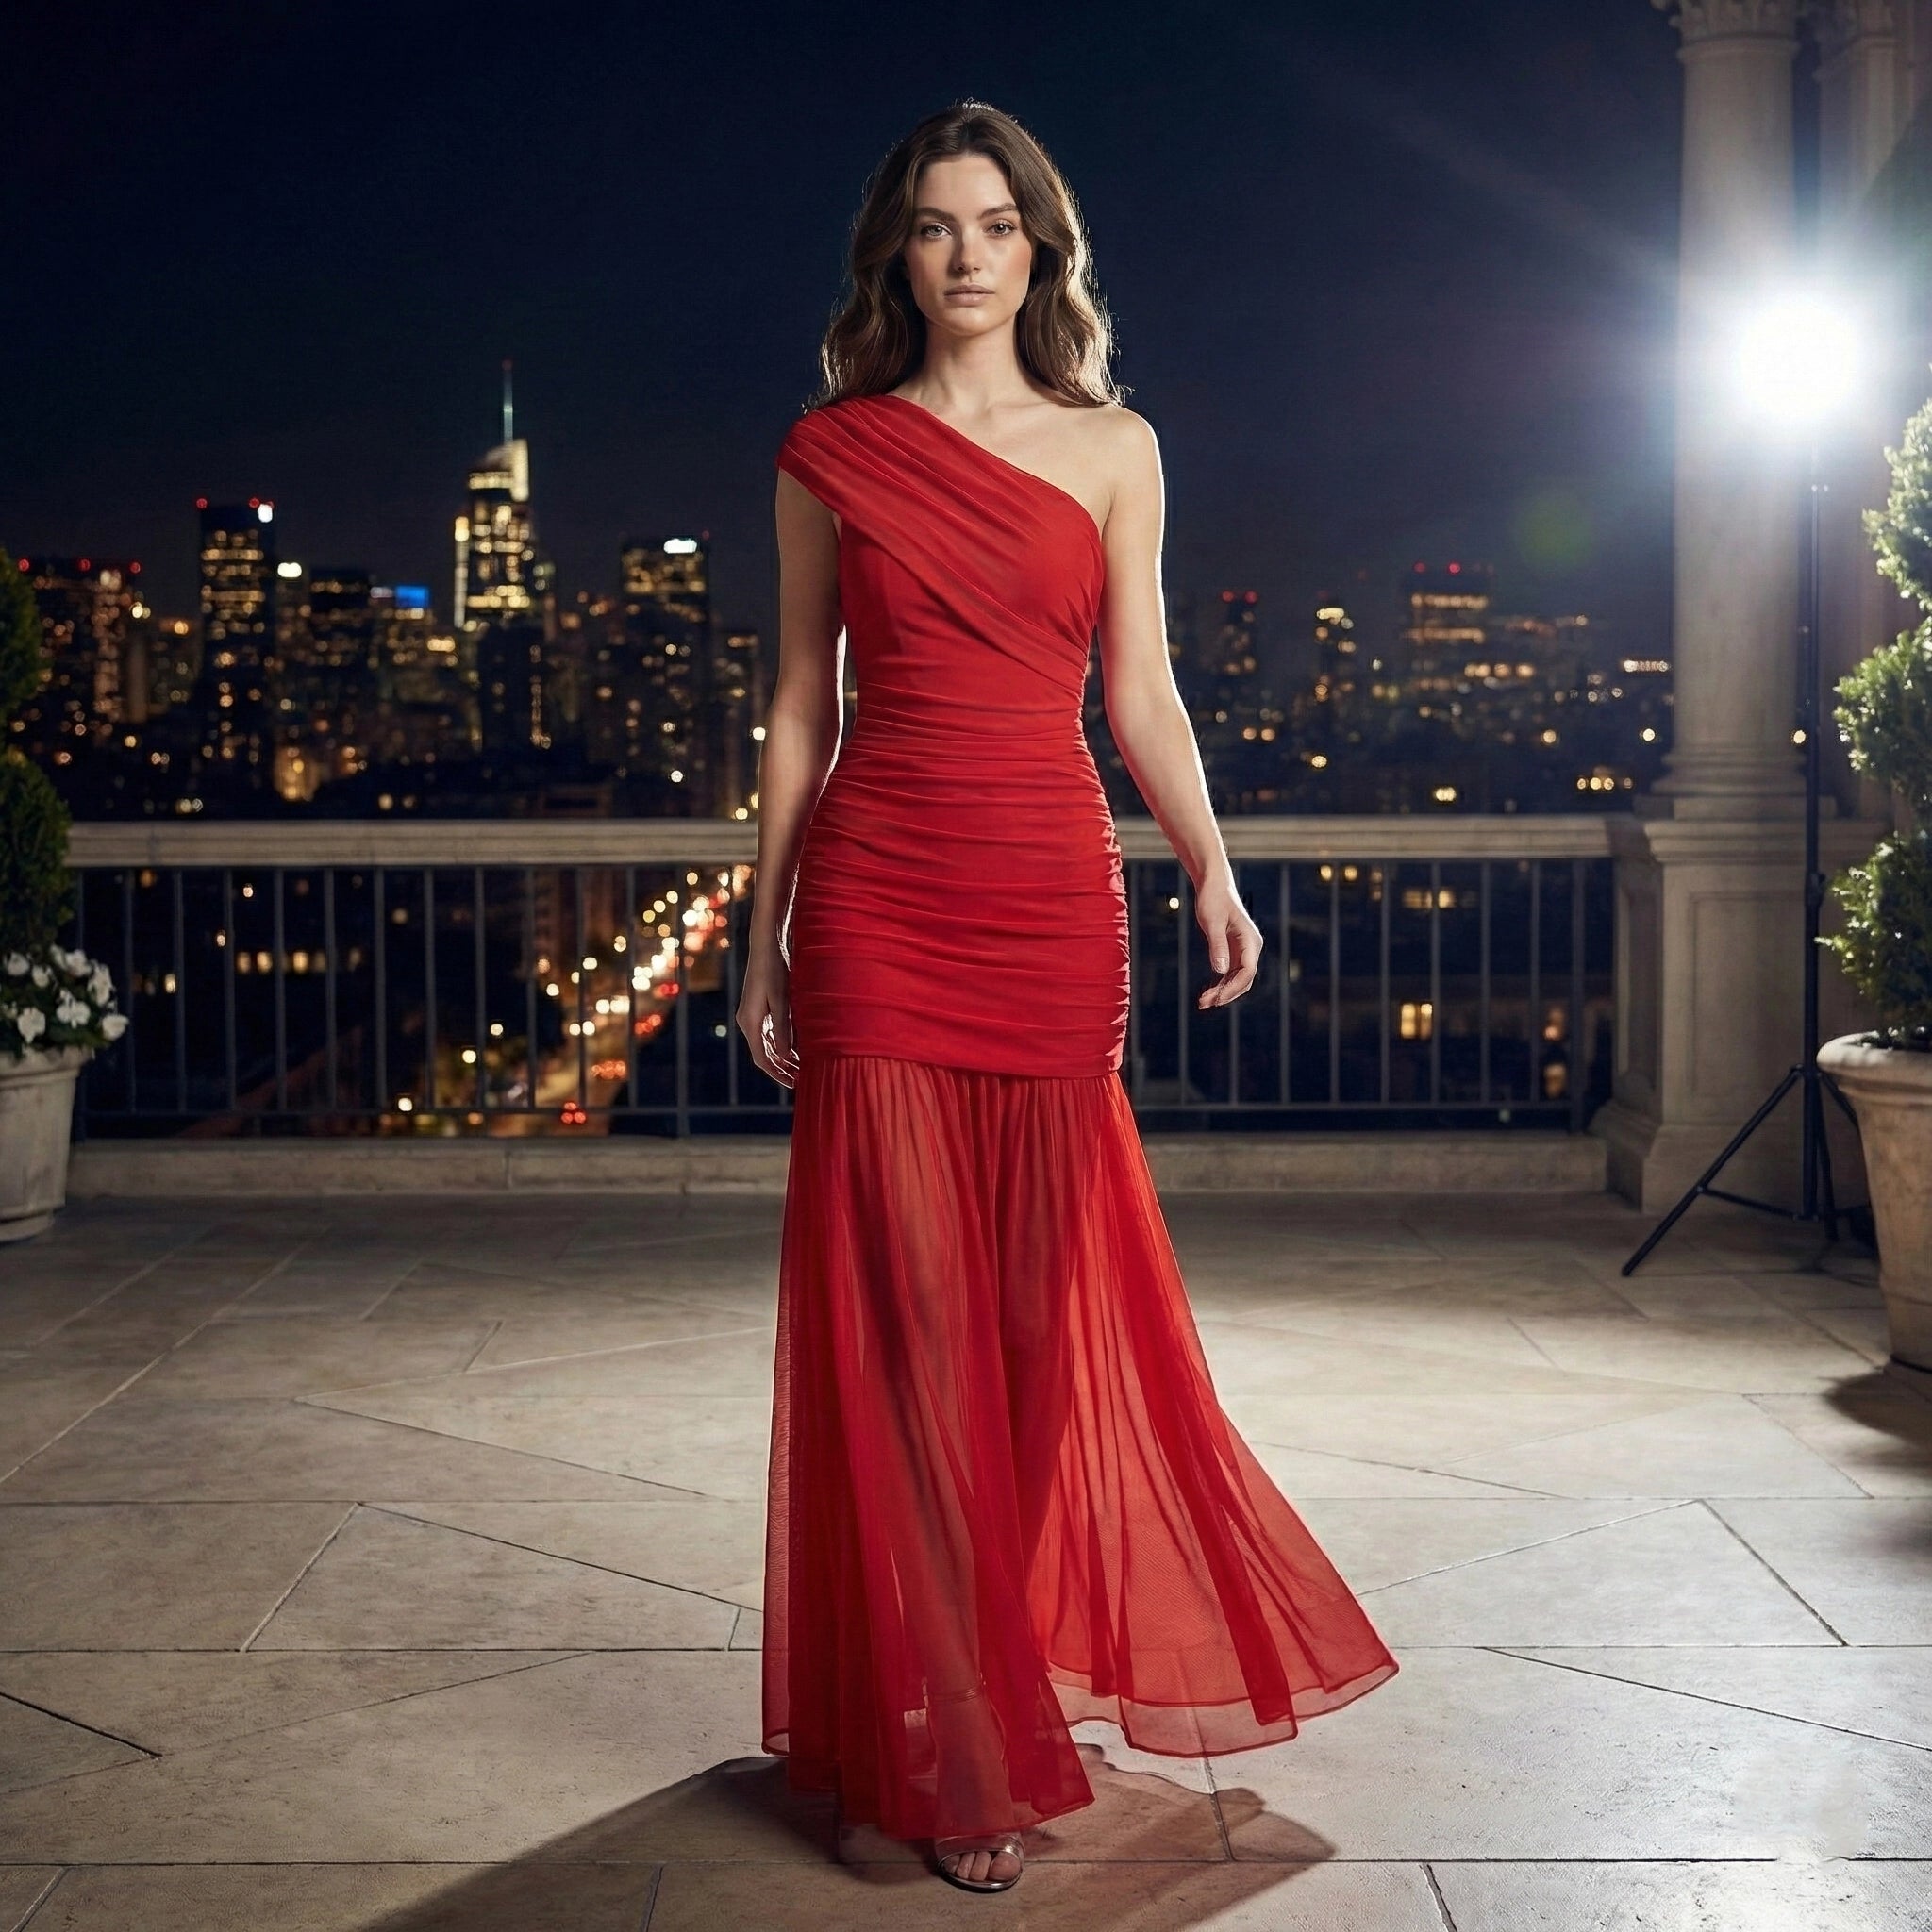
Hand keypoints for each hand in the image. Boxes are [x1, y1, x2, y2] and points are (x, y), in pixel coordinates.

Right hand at [736, 950, 799, 1088]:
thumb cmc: (774, 971)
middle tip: (800, 1080)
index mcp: (749, 1022)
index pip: (761, 1057)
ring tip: (800, 1067)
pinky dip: (780, 1044)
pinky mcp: (759, 1008)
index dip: (777, 1073)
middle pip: (763, 1053)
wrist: (766, 945)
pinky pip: (768, 1033)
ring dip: (781, 1057)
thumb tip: (785, 1057)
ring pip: (766, 1044)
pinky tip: (795, 1048)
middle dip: (780, 1068)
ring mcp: (752, 1015)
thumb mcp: (781, 1001)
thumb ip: (783, 1030)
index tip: (792, 1083)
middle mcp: (747, 1021)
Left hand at [1195, 872, 1261, 1008]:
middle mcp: (1251, 947)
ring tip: (1203, 1002)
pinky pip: (1230, 972)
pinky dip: (1219, 983)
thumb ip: (1217, 946)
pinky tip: (1207, 992)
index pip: (1247, 972)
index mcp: (1251, 940)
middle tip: (1205, 1003)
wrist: (1213, 885)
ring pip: (1236, 978)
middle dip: (1226, 994)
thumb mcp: (1212, 922)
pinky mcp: (1233, 950)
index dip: (1232, 988)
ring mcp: (1243, 950)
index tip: (1216, 998)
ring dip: (1222, 992)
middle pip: (1243, 979)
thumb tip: (1221, 971)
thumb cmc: (1213, 899)